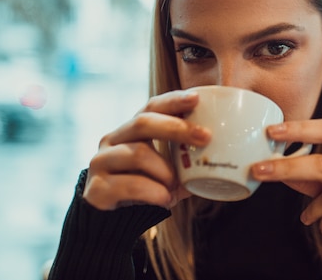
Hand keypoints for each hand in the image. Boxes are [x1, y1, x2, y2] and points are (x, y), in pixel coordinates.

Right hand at [83, 90, 210, 210]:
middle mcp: (112, 140)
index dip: (173, 100)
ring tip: (176, 186)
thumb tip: (225, 154)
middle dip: (177, 127)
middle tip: (206, 138)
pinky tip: (164, 199)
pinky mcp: (96, 188)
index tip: (197, 98)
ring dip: (166, 171)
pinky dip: (153, 192)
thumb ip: (187, 162)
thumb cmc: (144, 189)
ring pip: (138, 154)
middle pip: (143, 122)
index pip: (151, 106)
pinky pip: (130, 185)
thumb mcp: (167, 172)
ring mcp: (101, 162)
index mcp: (131, 130)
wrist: (109, 222)